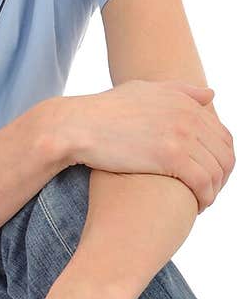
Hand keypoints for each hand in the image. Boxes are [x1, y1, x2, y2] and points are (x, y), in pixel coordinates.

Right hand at [67, 80, 234, 213]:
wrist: (75, 126)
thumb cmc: (102, 111)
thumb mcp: (142, 91)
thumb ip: (179, 91)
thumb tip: (210, 94)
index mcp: (184, 101)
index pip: (223, 136)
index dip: (220, 160)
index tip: (208, 175)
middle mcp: (188, 115)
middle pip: (225, 154)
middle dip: (221, 178)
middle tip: (206, 193)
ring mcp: (181, 135)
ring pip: (216, 171)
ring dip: (214, 191)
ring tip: (200, 202)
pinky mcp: (171, 156)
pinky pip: (203, 182)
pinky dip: (205, 198)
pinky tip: (195, 207)